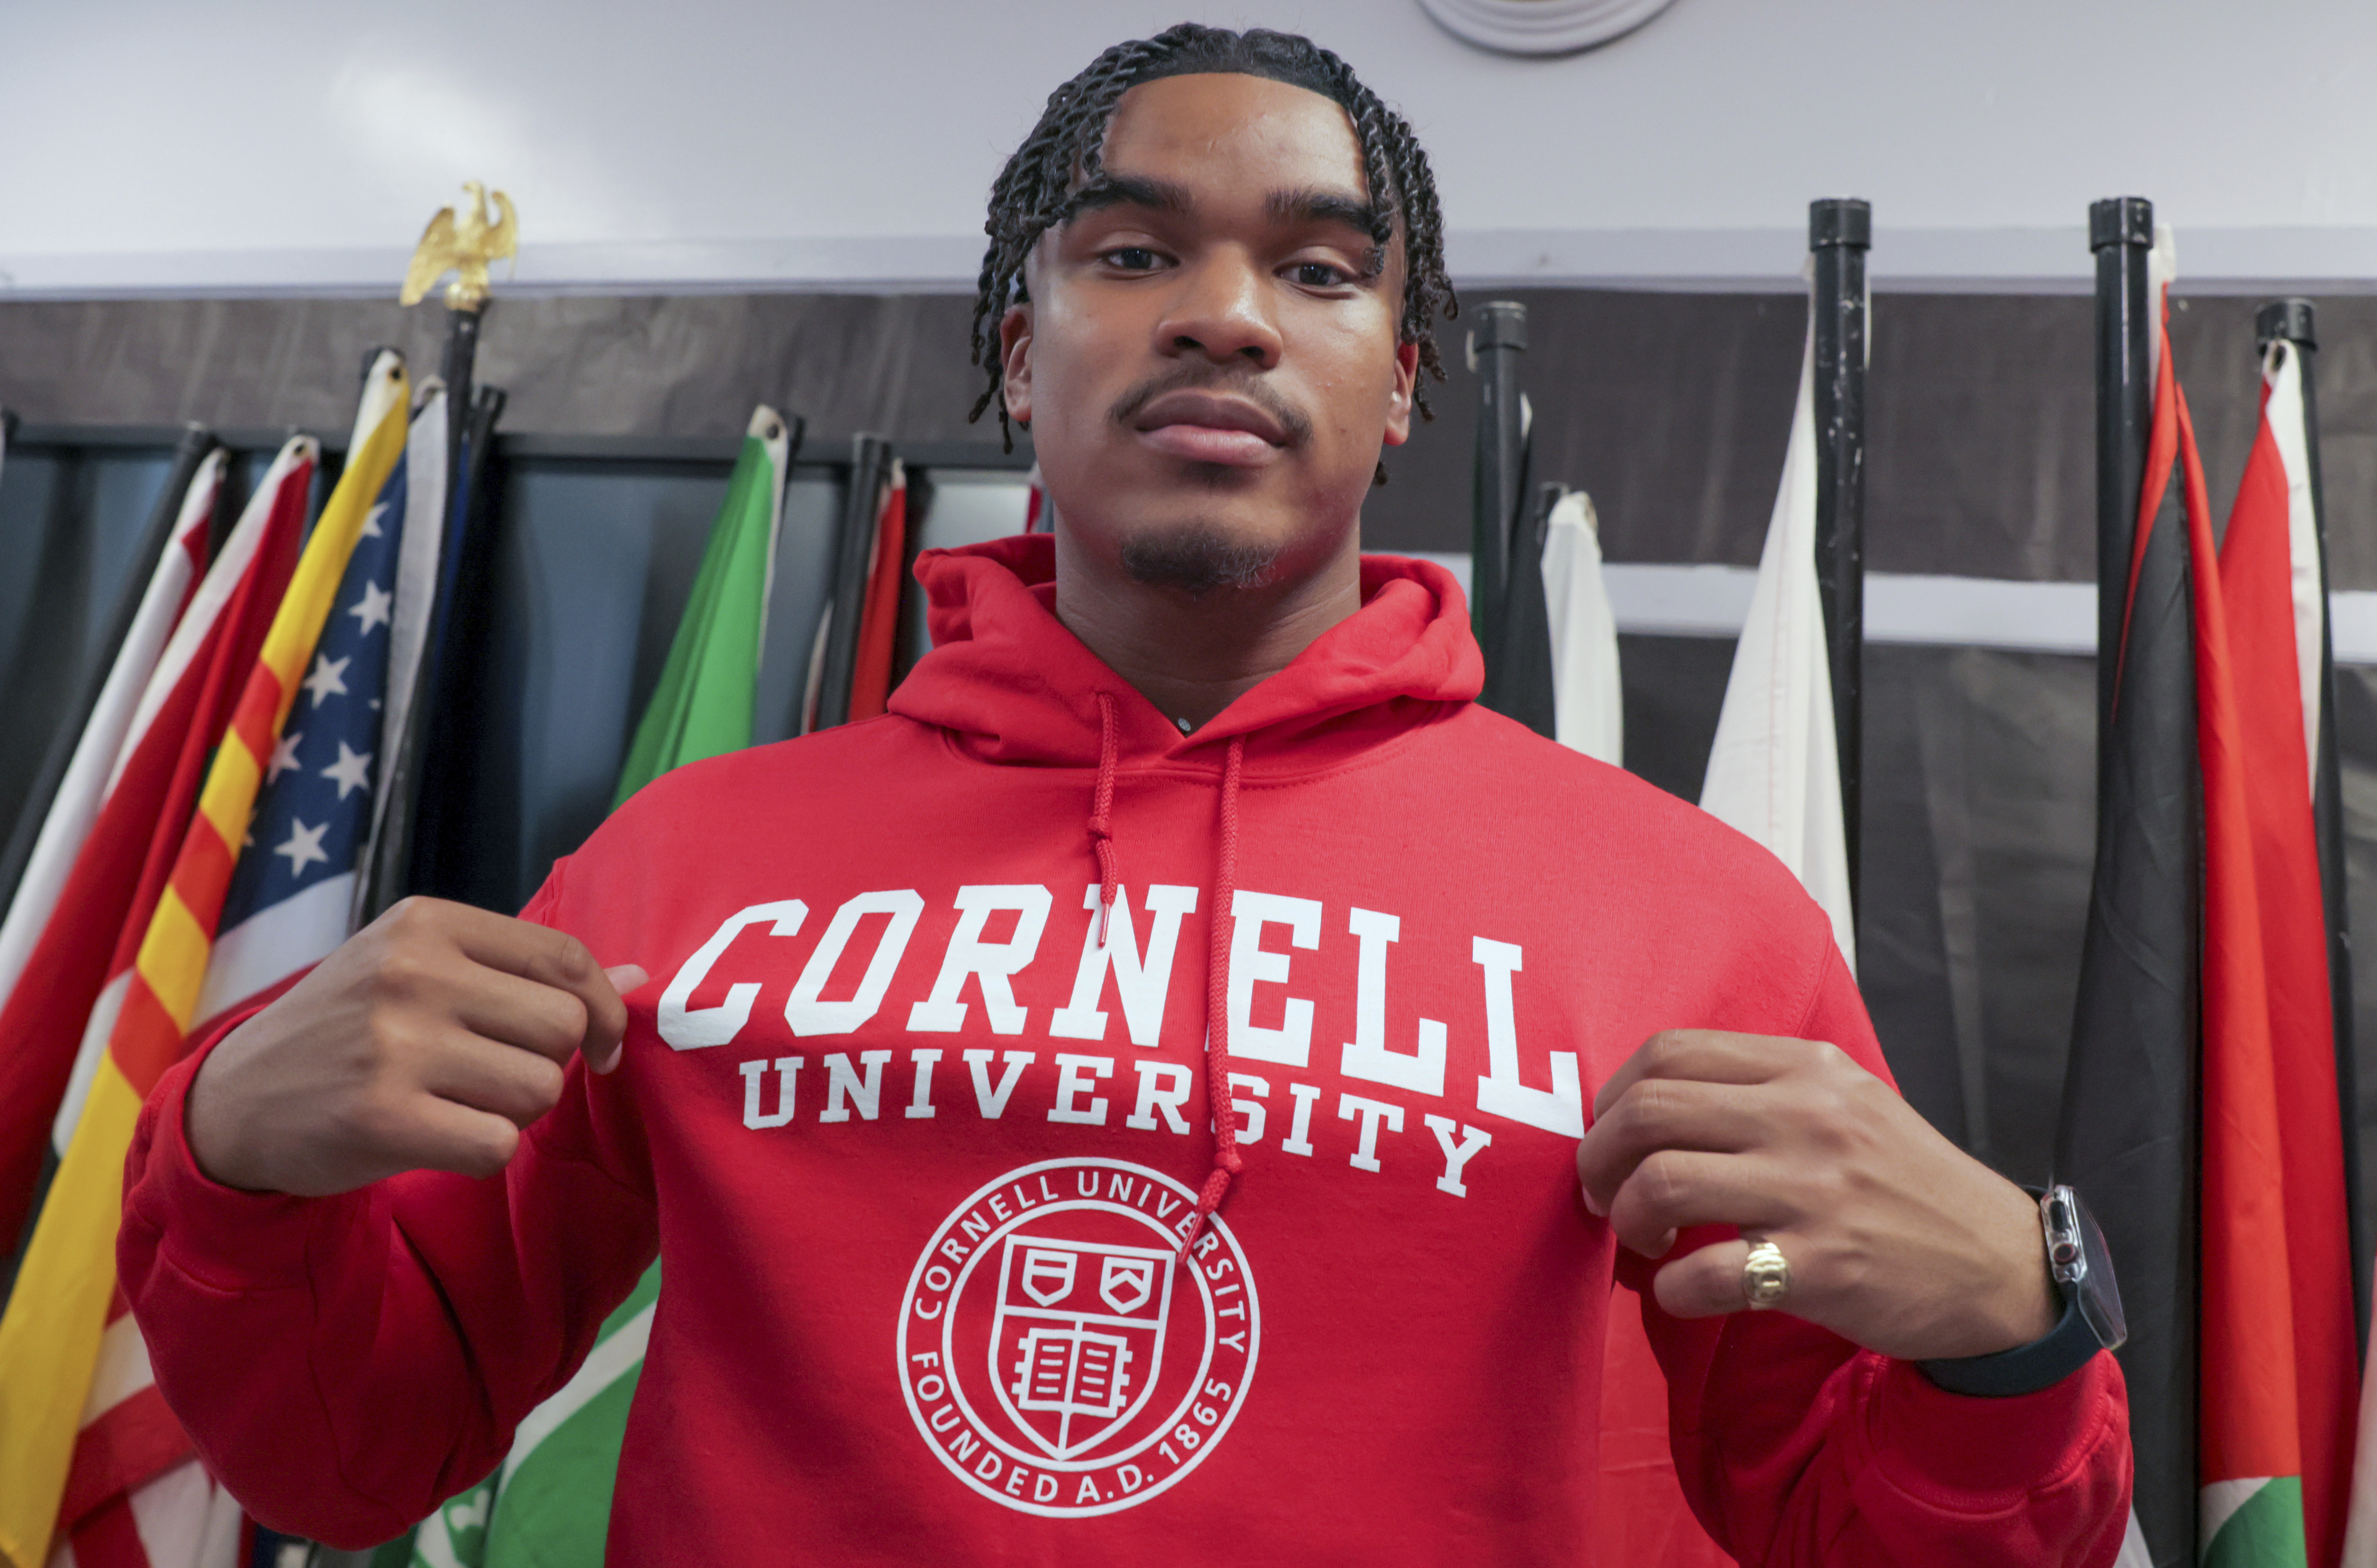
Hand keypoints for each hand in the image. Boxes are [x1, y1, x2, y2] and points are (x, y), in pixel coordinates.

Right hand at [186, 897, 647, 1196]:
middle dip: (550, 1063)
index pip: (565, 959)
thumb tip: (641, 976)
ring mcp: (393, 1045)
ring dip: (515, 1110)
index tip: (601, 1047)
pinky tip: (438, 1138)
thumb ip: (527, 971)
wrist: (237, 1104)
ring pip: (540, 1088)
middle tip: (497, 1075)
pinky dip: (484, 1151)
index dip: (605, 1009)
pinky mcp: (382, 1119)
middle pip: (564, 1027)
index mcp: (426, 924)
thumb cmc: (353, 1031)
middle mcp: (410, 973)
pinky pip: (498, 1144)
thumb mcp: (425, 972)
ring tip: (456, 1101)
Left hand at [1574, 1030, 2056, 1361]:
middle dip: (1598, 1156)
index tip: (1612, 1136)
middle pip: (1648, 1111)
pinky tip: (1683, 1291)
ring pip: (1661, 1183)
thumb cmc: (1904, 1185)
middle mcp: (1807, 1119)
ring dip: (1626, 1219)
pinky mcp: (1821, 1268)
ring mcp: (1814, 1193)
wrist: (2000, 1267)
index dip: (1615, 1095)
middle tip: (1601, 1193)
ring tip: (1643, 1239)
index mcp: (1808, 1069)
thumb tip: (1650, 1106)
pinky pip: (1704, 1274)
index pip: (1669, 1051)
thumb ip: (1760, 1092)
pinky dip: (1671, 1290)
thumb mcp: (1847, 1104)